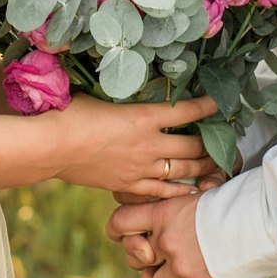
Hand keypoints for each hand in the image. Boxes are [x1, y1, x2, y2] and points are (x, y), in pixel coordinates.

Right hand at [47, 94, 217, 198]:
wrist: (52, 146)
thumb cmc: (71, 114)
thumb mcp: (102, 97)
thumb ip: (124, 97)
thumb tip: (130, 86)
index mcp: (144, 117)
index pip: (186, 111)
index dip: (207, 106)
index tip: (219, 103)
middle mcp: (149, 144)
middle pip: (192, 146)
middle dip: (211, 144)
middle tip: (224, 141)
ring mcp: (141, 167)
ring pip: (183, 170)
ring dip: (203, 168)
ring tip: (216, 166)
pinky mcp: (129, 184)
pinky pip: (163, 191)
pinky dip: (181, 191)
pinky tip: (193, 191)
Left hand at [106, 194, 228, 277]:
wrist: (268, 222)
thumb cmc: (240, 204)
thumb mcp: (201, 196)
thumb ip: (177, 212)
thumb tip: (163, 225)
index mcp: (164, 212)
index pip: (120, 222)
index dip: (121, 233)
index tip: (130, 239)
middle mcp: (166, 240)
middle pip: (136, 259)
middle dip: (147, 263)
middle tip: (164, 263)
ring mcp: (181, 266)